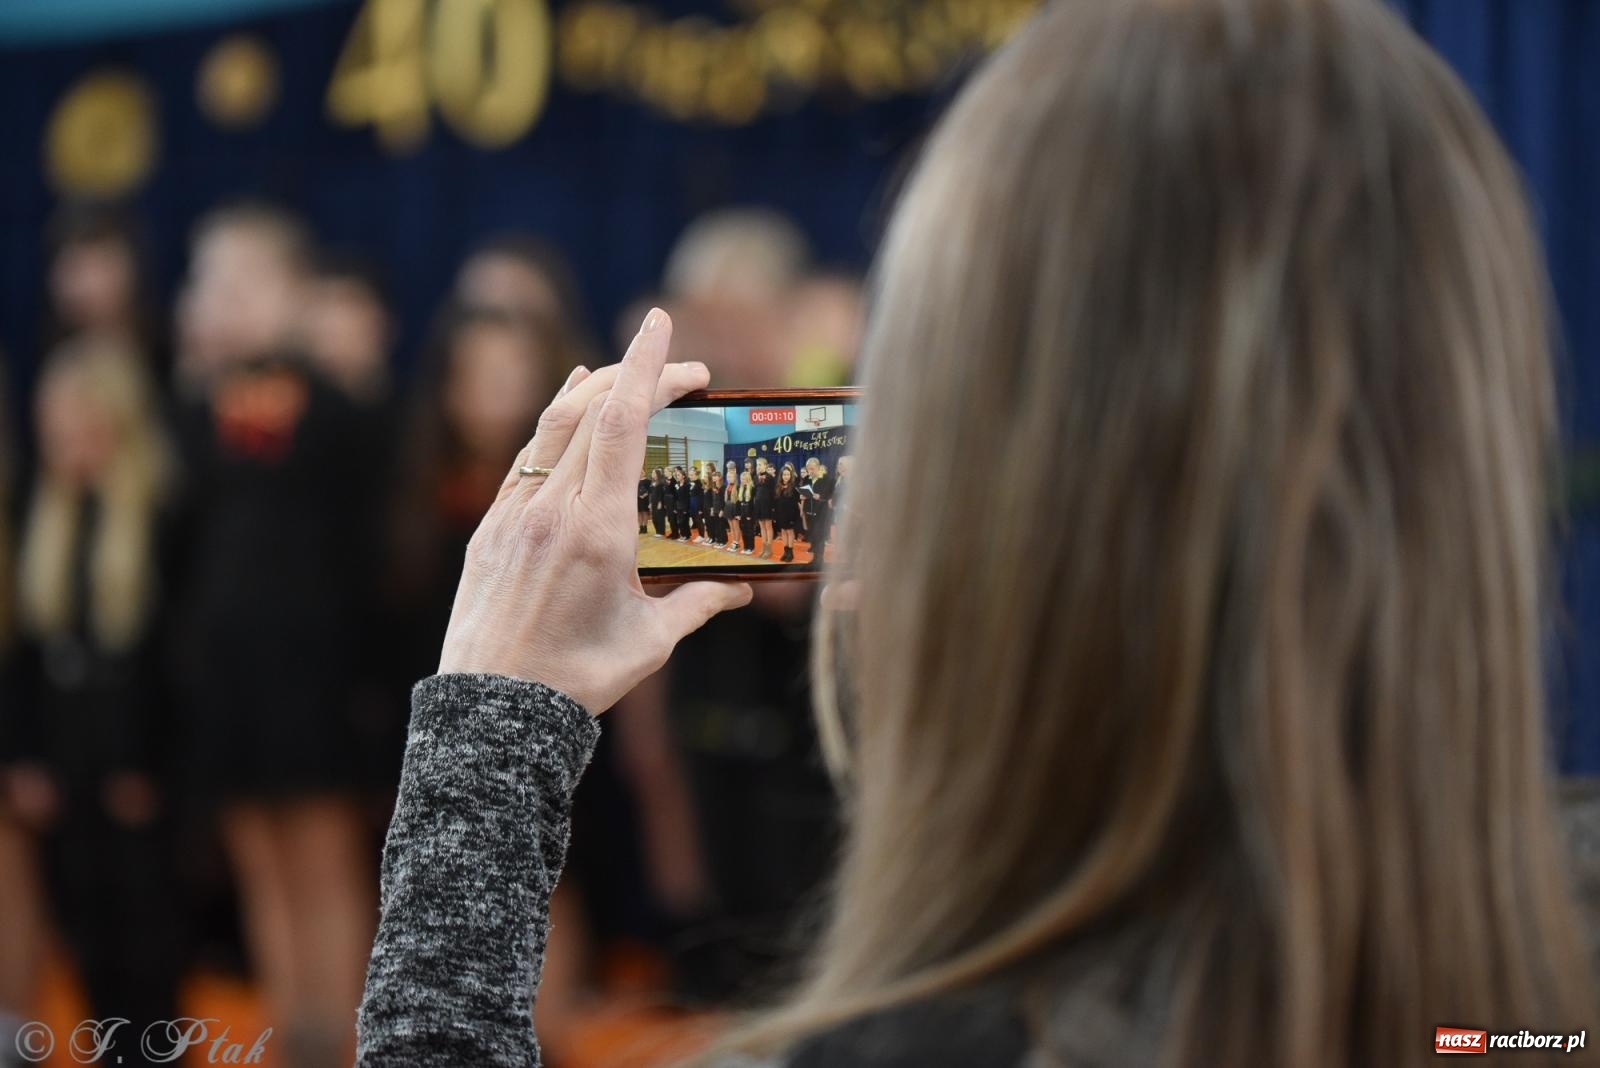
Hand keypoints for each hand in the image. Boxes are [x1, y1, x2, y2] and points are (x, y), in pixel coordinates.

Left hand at [438, 309, 752, 712]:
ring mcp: (514, 514)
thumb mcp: (651, 642)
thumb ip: (699, 603)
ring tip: (623, 371)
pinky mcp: (489, 528)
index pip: (625, 423)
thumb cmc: (578, 679)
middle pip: (593, 410)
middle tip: (685, 368)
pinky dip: (553, 424)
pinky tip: (569, 409)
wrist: (494, 710)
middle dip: (640, 374)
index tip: (663, 324)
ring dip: (592, 389)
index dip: (648, 366)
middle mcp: (552, 509)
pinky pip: (525, 457)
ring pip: (553, 427)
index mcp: (598, 530)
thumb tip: (742, 589)